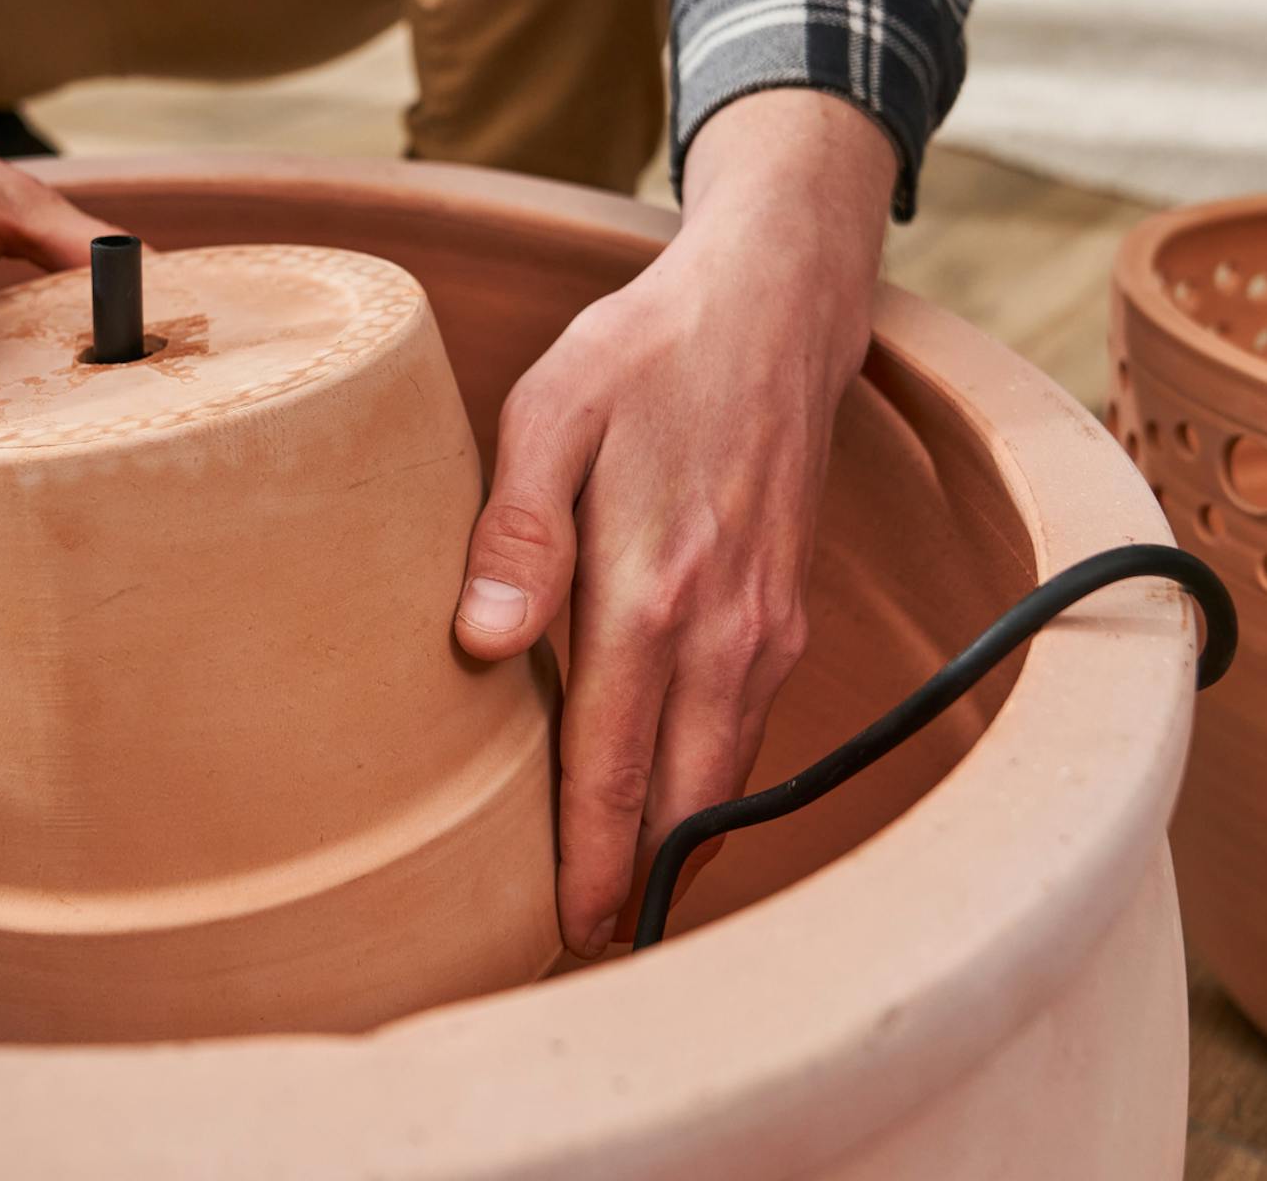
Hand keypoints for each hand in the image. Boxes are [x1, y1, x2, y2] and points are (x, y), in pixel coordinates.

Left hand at [453, 90, 895, 955]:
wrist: (771, 310)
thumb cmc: (644, 356)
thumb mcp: (552, 411)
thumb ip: (516, 532)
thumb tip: (482, 644)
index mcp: (652, 589)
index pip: (613, 766)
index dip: (588, 865)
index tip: (564, 942)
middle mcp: (725, 630)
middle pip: (684, 804)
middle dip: (637, 890)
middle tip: (579, 958)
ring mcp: (767, 627)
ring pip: (726, 780)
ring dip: (677, 850)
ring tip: (617, 911)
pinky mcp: (785, 614)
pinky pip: (748, 733)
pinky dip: (710, 791)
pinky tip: (669, 809)